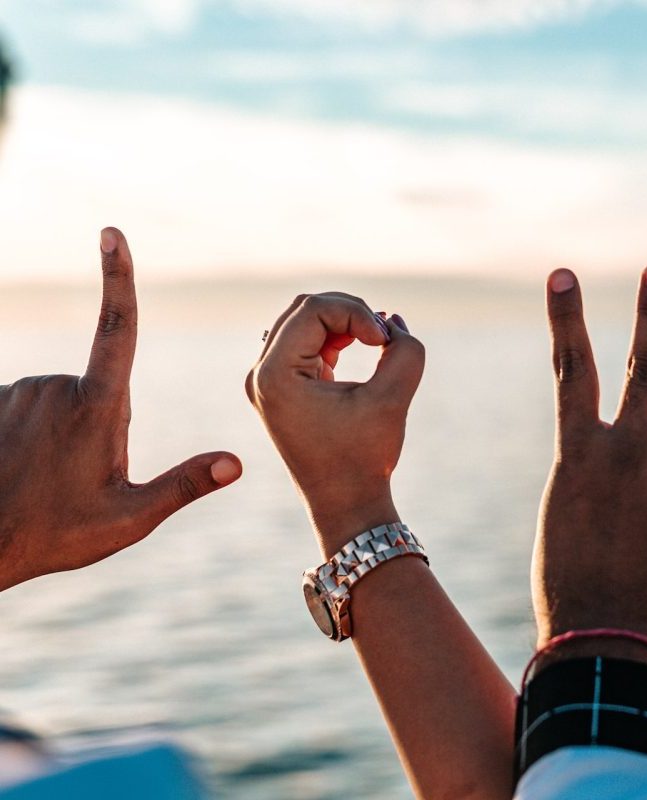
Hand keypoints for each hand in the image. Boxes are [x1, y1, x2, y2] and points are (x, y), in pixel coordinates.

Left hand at [0, 228, 241, 591]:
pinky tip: (25, 471)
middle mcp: (55, 387)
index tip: (112, 234)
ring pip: (64, 400)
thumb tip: (236, 463)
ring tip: (51, 481)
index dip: (118, 278)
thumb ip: (184, 484)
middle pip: (101, 391)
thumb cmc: (55, 535)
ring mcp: (20, 392)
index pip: (116, 329)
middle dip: (103, 428)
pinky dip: (36, 434)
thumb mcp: (130, 518)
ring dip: (68, 433)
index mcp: (97, 408)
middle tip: (85, 480)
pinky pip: (31, 407)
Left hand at [246, 295, 423, 557]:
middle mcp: (261, 375)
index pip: (314, 309)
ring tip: (377, 342)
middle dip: (350, 312)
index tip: (385, 341)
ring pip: (304, 321)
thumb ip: (405, 351)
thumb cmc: (364, 459)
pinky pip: (305, 342)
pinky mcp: (283, 388)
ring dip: (344, 323)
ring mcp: (268, 382)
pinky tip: (364, 347)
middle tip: (383, 336)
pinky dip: (336, 337)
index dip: (356, 313)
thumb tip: (393, 320)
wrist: (345, 505)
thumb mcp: (392, 399)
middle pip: (304, 308)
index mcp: (274, 376)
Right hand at [532, 264, 646, 664]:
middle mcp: (629, 453)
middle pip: (645, 367)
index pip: (569, 370)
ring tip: (646, 529)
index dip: (565, 318)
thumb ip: (608, 465)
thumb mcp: (568, 509)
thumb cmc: (569, 576)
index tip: (563, 272)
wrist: (607, 640)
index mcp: (577, 454)